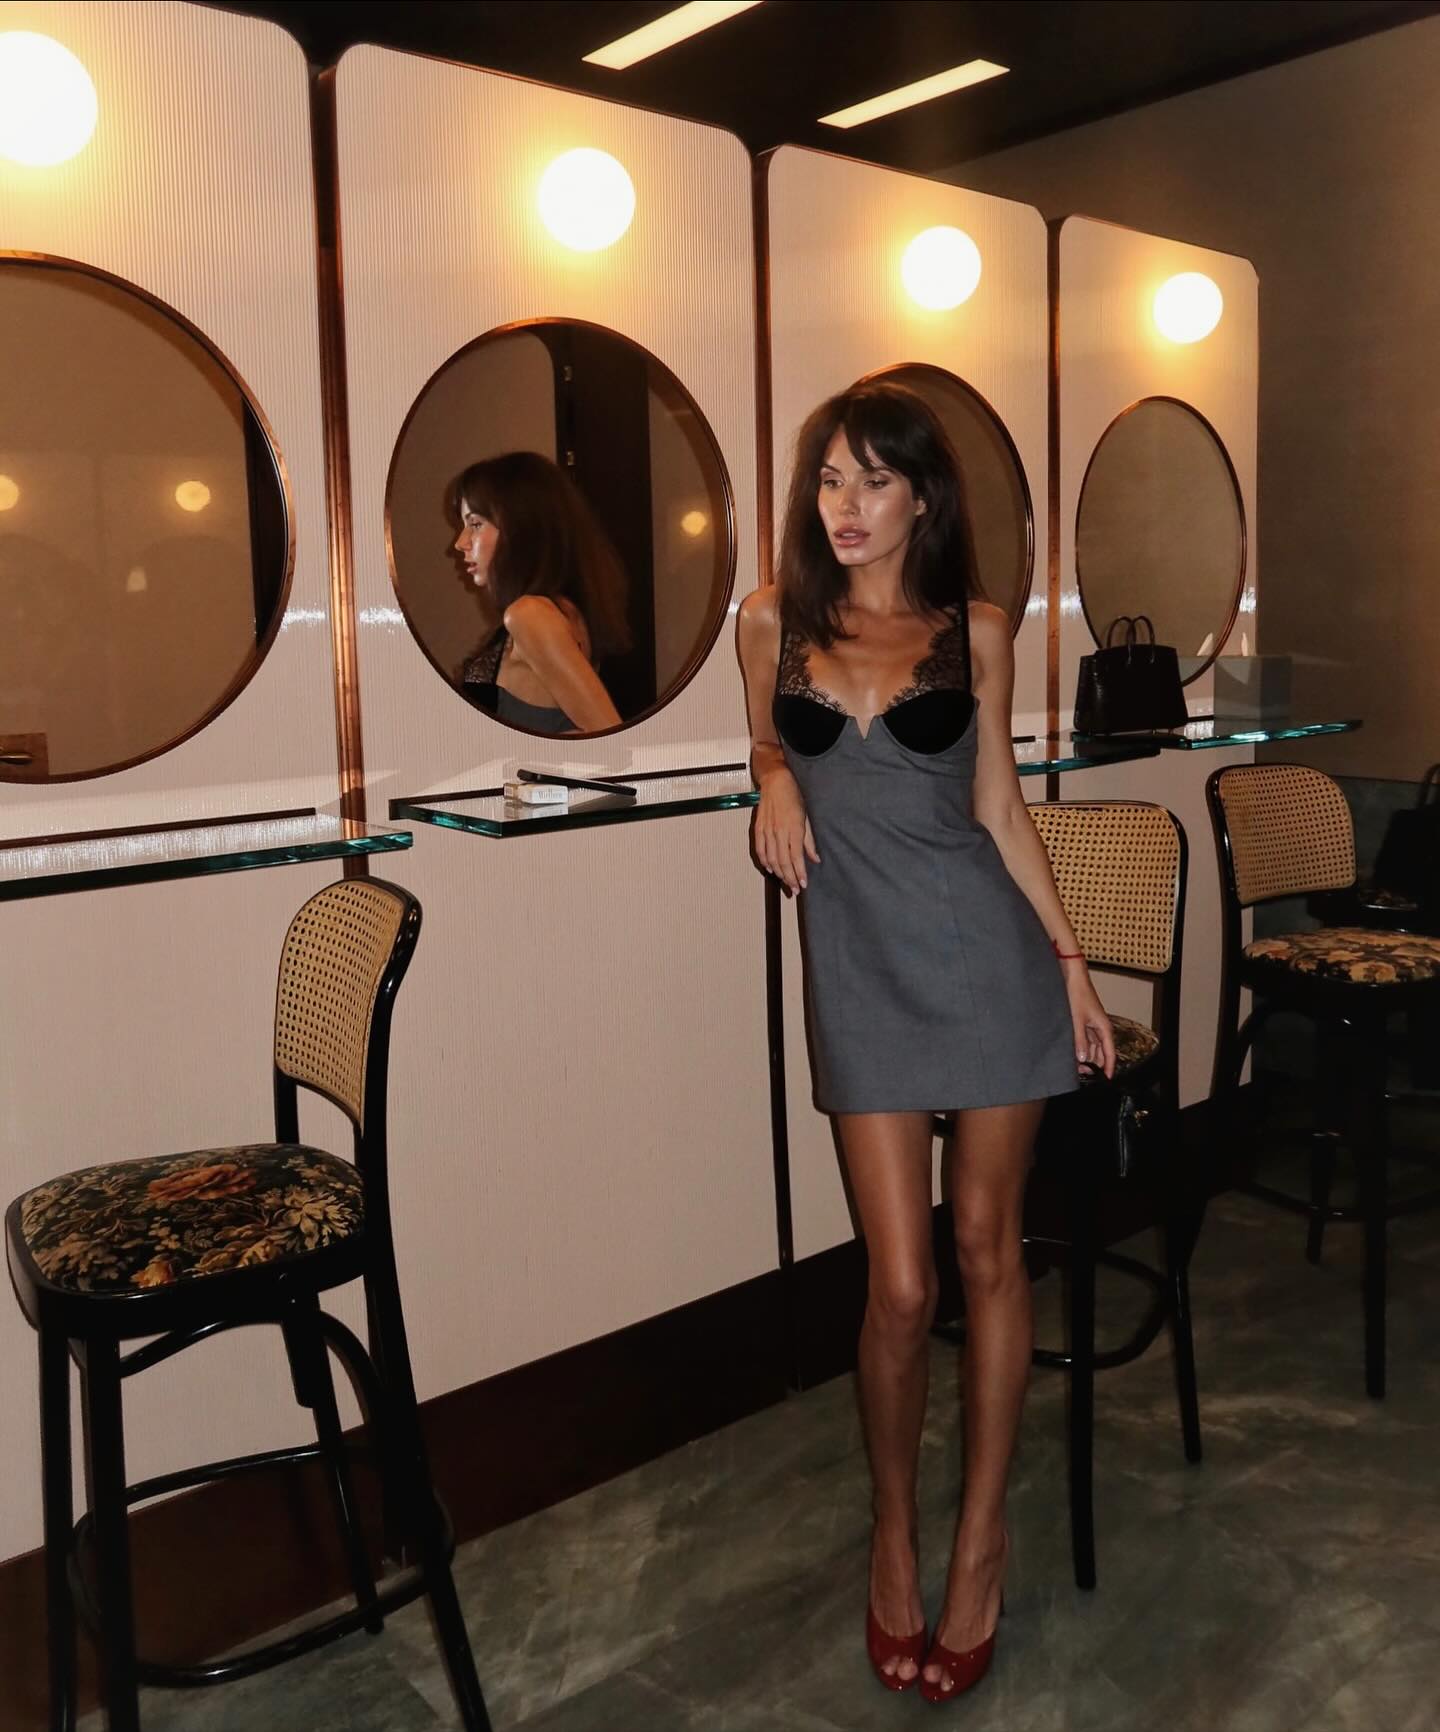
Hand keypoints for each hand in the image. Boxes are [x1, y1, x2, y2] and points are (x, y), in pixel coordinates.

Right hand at [753, 770, 818, 894]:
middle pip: (783, 861)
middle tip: (794, 889)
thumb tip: (815, 858)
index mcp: (794, 828)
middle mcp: (779, 831)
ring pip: (771, 858)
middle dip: (789, 878)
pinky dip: (764, 861)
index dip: (799, 873)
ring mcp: (767, 830)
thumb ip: (810, 840)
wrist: (776, 780)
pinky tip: (770, 868)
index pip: (796, 857)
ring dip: (778, 872)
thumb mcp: (808, 816)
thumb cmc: (795, 795)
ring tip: (785, 882)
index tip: (803, 884)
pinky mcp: (759, 827)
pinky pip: (760, 849)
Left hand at [1062, 964, 1115, 1078]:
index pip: (1109, 1053)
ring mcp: (1091, 1025)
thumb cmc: (1078, 994)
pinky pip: (1084, 1039)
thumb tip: (1083, 1058)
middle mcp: (1100, 1028)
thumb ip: (1080, 1040)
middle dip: (1094, 1064)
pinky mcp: (1083, 1022)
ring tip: (1076, 1068)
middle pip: (1100, 1052)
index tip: (1105, 1080)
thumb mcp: (1077, 1020)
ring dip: (1086, 1056)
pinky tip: (1073, 1054)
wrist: (1072, 977)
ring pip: (1092, 1047)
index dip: (1108, 1067)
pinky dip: (1080, 1047)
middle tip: (1083, 1076)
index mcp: (1104, 1028)